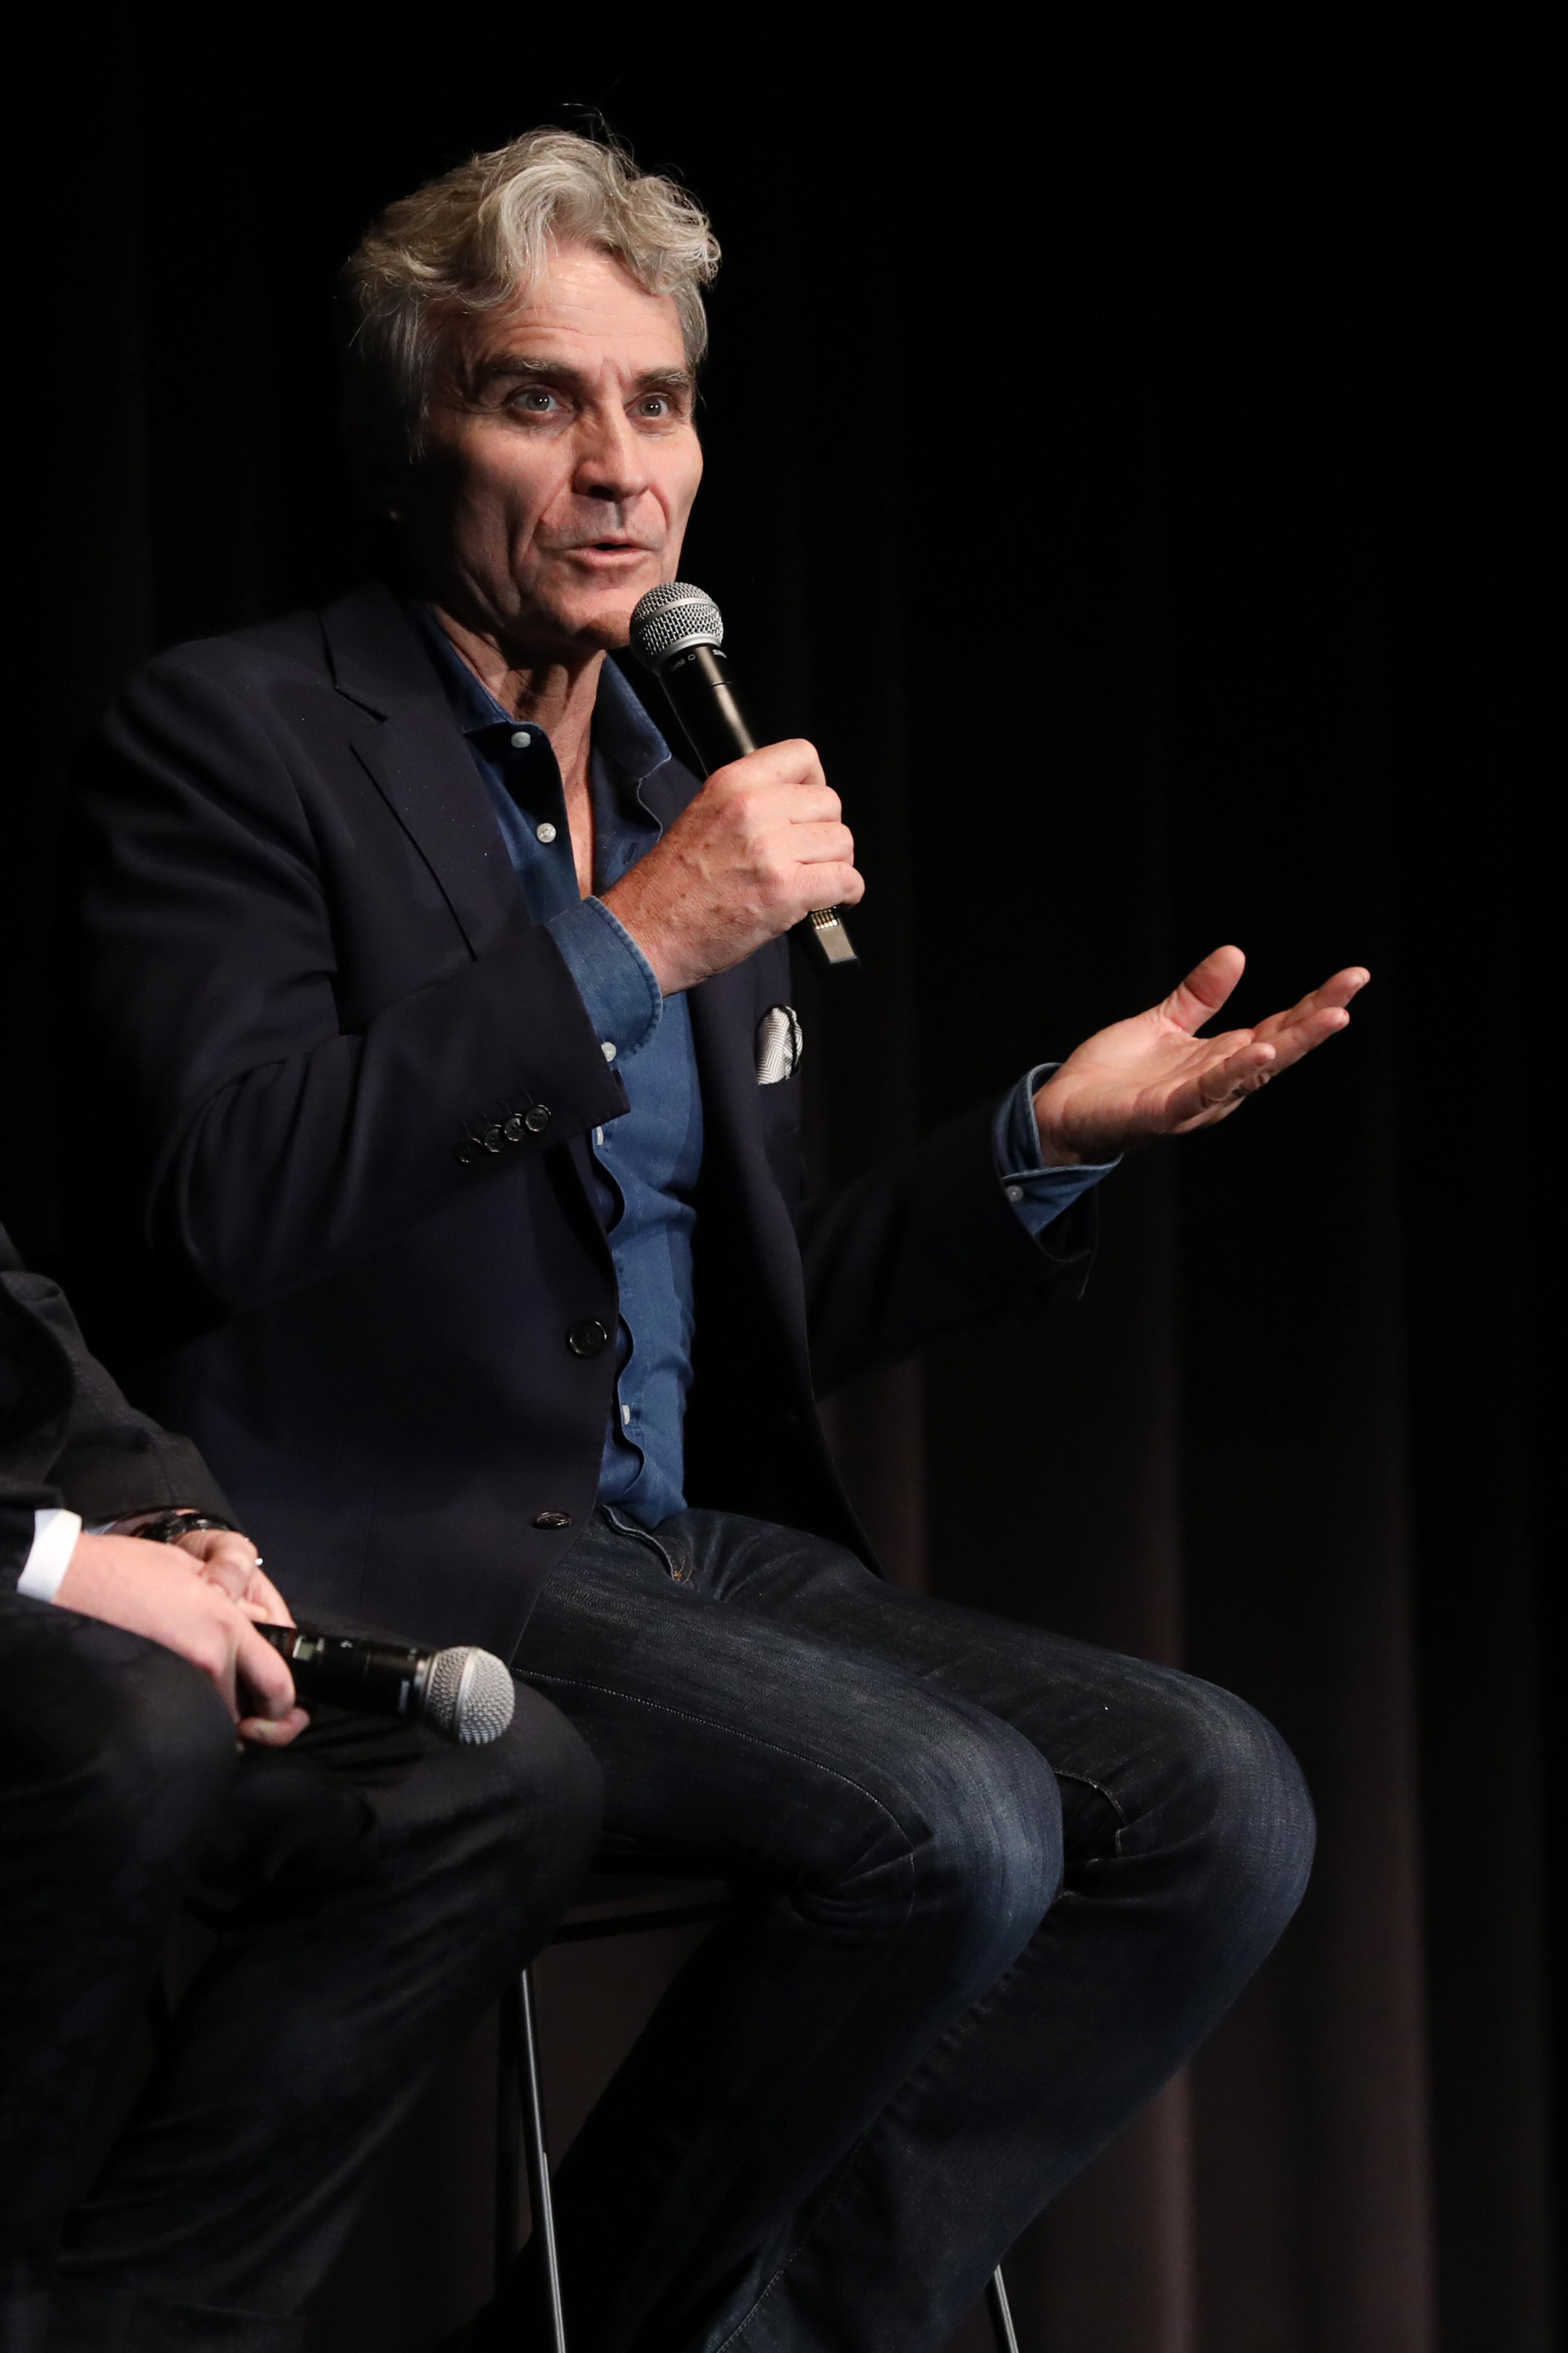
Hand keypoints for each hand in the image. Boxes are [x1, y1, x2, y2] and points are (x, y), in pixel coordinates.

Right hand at [55, 1534, 307, 1745]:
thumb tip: (255, 1624)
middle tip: (249, 1722)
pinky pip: (182, 1717)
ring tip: (207, 1702)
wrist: (67, 1581)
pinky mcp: (149, 1692)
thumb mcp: (193, 1571)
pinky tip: (179, 1701)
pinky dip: (188, 1718)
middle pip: (246, 1713)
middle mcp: (210, 1659)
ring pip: (213, 1720)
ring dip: (216, 1718)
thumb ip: (232, 1602)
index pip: (278, 1684)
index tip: (282, 1713)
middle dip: (251, 1721)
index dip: (284, 1709)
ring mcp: (180, 1679)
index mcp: (227, 1625)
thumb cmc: (127, 1568)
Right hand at [602, 740, 862, 992]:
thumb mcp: (704, 816)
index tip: (807, 810)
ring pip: (841, 841)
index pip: (803, 756)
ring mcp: (770, 849)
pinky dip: (846, 893)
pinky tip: (830, 901)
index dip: (814, 785)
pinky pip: (845, 879)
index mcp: (731, 783)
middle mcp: (752, 808)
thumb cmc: (671, 887)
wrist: (646, 934)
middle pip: (829, 803)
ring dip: (836, 864)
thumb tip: (798, 808)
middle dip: (826, 832)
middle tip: (809, 856)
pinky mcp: (785, 890)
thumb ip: (750, 803)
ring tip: (814, 880)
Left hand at [1033, 945, 1368, 1164]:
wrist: (1063, 1110)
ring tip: (1331, 1018)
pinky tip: (1262, 1053)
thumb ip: (1200, 996)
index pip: (1279, 1028)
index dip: (1315, 1004)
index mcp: (1221, 1058)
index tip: (1351, 977)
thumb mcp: (1162, 1023)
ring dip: (1293, 1045)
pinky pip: (1207, 1092)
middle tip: (1354, 988)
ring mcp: (1196, 1100)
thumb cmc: (1113, 1075)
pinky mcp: (1165, 1111)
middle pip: (1280, 1047)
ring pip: (1254, 1071)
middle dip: (1318, 1019)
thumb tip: (1236, 953)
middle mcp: (1219, 1082)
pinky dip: (1235, 1073)